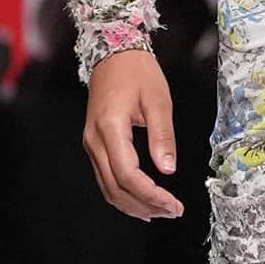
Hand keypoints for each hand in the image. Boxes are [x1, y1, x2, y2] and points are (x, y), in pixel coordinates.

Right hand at [83, 47, 183, 220]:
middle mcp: (95, 139)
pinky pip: (105, 177)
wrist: (113, 52)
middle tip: (172, 211)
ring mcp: (91, 143)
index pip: (128, 175)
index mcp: (110, 127)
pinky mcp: (94, 143)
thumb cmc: (136, 71)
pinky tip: (141, 200)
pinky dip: (123, 193)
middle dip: (145, 205)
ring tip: (160, 211)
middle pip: (116, 187)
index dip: (151, 195)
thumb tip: (167, 168)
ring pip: (108, 187)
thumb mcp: (158, 100)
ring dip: (133, 204)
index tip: (173, 204)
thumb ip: (162, 136)